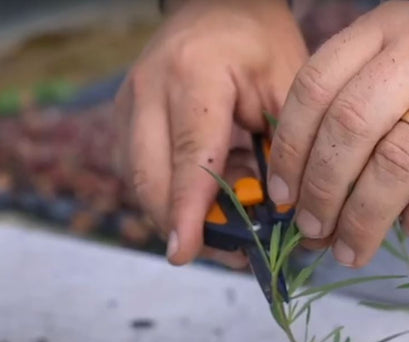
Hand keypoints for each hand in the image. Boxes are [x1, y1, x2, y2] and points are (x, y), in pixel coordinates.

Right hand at [116, 0, 307, 266]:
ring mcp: (127, 102)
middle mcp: (148, 88)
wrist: (217, 5)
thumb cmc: (259, 43)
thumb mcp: (286, 86)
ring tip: (225, 215)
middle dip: (179, 222)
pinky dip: (169, 192)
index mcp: (193, 75)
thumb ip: (283, 149)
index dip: (188, 209)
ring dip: (176, 210)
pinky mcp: (122, 116)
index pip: (190, 156)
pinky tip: (207, 190)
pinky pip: (138, 170)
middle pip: (150, 176)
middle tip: (220, 250)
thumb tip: (282, 217)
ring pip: (138, 179)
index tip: (185, 250)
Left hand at [266, 0, 408, 266]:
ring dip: (365, 216)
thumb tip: (302, 187)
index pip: (316, 85)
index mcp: (386, 30)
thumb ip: (354, 102)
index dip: (292, 147)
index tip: (285, 192)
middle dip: (323, 189)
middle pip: (351, 127)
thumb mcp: (403, 59)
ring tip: (352, 246)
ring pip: (397, 162)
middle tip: (314, 229)